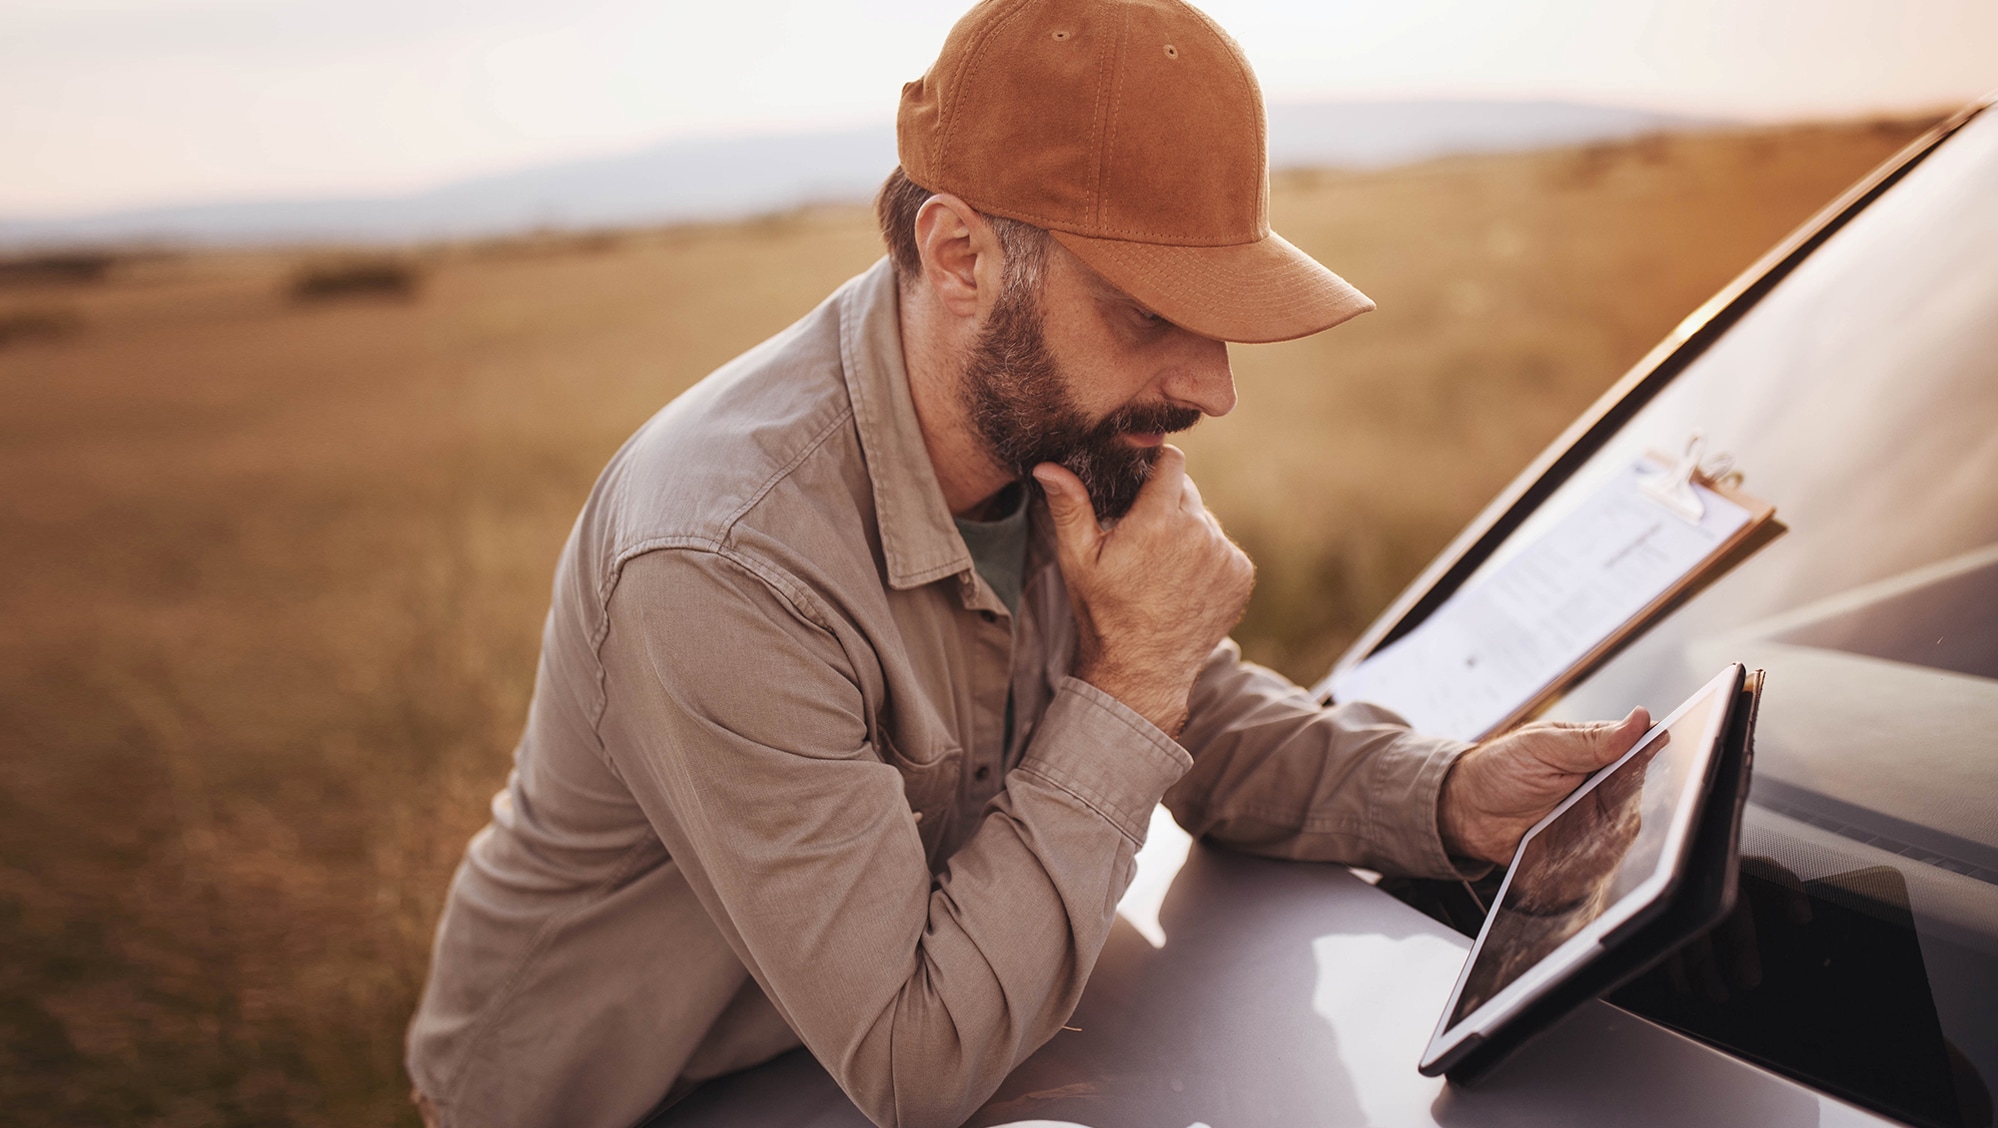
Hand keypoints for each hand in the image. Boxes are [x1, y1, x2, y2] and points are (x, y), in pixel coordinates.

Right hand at [1034, 446, 1253, 735]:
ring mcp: (1224, 555)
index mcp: (1158, 521)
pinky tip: (1182, 584)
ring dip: (1187, 532)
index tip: (1140, 483)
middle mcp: (1198, 532)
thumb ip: (1069, 506)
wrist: (1142, 671)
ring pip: (1205, 521)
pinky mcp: (1240, 575)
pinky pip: (1223, 549)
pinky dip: (1207, 558)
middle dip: (1166, 504)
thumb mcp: (1078, 559)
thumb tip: (1047, 465)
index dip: (1154, 467)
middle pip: (1187, 491)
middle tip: (1143, 537)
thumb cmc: (1104, 613)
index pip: (1170, 461)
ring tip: (1161, 568)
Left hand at [1437, 708, 1650, 864]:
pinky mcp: (1583, 847)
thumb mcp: (1542, 746)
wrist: (1466, 814)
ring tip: (1588, 822)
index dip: (1653, 751)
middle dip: (1632, 795)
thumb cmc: (1499, 770)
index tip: (1660, 752)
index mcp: (1595, 749)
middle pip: (1640, 791)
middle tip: (1606, 794)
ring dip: (1617, 826)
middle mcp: (1601, 783)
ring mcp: (1594, 816)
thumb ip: (1591, 740)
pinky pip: (1606, 854)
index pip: (1639, 748)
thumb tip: (1640, 720)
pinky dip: (1603, 854)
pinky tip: (1591, 849)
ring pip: (1628, 825)